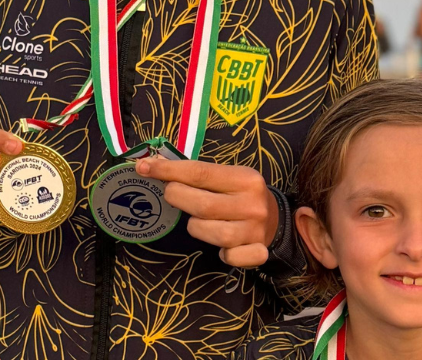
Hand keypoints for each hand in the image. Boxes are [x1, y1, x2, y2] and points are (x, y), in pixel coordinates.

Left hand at [136, 156, 278, 267]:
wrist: (277, 220)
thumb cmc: (241, 195)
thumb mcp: (228, 177)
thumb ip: (197, 174)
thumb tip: (153, 165)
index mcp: (246, 178)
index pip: (200, 173)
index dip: (169, 171)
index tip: (144, 167)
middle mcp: (252, 204)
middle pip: (202, 205)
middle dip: (178, 198)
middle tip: (171, 194)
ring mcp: (255, 231)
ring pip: (209, 232)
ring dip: (196, 227)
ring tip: (200, 220)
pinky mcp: (256, 253)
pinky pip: (228, 257)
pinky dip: (222, 253)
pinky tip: (223, 246)